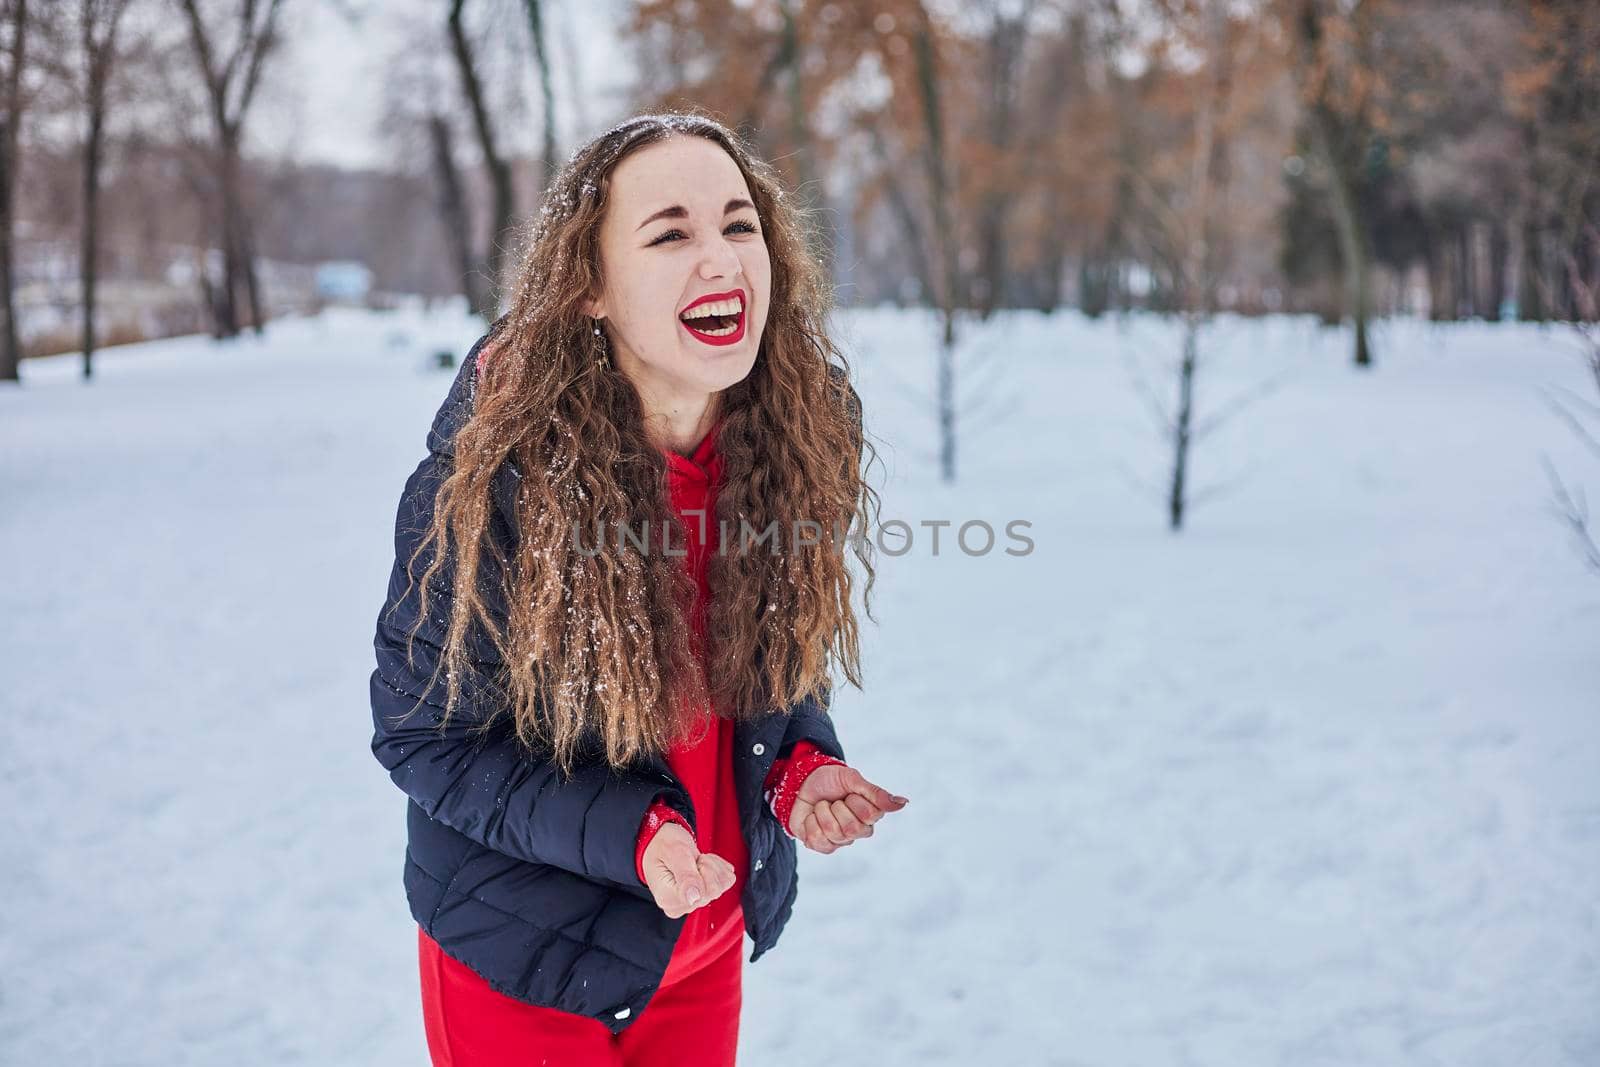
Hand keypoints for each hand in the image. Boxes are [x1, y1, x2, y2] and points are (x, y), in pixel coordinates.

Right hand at [641, 822, 735, 918]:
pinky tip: (701, 863)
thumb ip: (685, 876)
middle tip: (691, 860)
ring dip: (712, 866)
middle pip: (714, 890)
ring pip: (722, 885)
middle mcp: (681, 906)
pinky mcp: (704, 897)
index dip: (702, 871)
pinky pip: (726, 881)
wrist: (660, 841)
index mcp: (668, 899)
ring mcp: (694, 903)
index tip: (689, 861)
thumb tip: (694, 898)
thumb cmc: (663, 845)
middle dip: (707, 867)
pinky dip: (717, 866)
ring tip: (694, 861)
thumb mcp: (674, 852)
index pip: (704, 894)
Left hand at [789, 764, 908, 853]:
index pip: (869, 815)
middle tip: (834, 800)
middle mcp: (858, 831)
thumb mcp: (852, 779)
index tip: (849, 793)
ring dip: (822, 812)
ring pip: (833, 833)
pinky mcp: (822, 845)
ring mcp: (840, 841)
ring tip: (822, 806)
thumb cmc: (831, 780)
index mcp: (871, 815)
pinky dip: (810, 823)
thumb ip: (876, 793)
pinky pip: (816, 840)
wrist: (803, 782)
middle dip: (837, 807)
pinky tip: (812, 817)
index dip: (854, 801)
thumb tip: (904, 803)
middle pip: (851, 829)